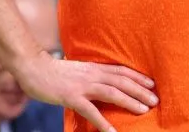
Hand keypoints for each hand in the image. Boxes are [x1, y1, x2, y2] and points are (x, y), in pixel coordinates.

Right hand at [15, 52, 156, 131]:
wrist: (33, 67)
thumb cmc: (54, 71)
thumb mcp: (77, 69)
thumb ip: (91, 74)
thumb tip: (102, 81)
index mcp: (94, 67)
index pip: (121, 71)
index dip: (138, 77)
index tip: (152, 84)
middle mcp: (92, 74)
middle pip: (122, 81)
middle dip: (140, 90)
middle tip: (155, 100)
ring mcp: (82, 86)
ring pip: (112, 92)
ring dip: (130, 101)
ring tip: (143, 110)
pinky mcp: (72, 97)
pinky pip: (91, 111)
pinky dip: (103, 122)